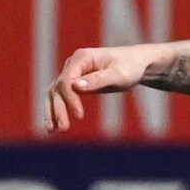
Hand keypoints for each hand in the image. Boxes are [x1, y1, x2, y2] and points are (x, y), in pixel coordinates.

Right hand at [45, 44, 164, 131]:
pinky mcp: (74, 84)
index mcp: (82, 58)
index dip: (70, 98)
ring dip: (52, 111)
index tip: (79, 116)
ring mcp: (71, 74)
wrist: (137, 63)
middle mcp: (72, 64)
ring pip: (55, 93)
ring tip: (52, 131)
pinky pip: (60, 97)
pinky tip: (54, 126)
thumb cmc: (130, 67)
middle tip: (63, 128)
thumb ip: (98, 80)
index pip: (67, 80)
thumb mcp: (119, 74)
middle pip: (58, 88)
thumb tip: (75, 86)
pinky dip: (56, 110)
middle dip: (59, 108)